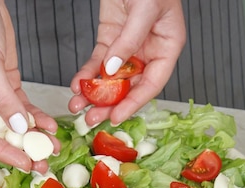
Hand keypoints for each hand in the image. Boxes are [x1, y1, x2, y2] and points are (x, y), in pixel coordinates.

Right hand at [0, 0, 58, 172]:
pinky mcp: (4, 84)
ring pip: (12, 124)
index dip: (3, 152)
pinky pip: (21, 108)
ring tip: (54, 149)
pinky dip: (36, 117)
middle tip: (43, 164)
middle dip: (21, 150)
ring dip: (33, 136)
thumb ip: (2, 97)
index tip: (25, 162)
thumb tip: (18, 128)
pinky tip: (51, 125)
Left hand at [69, 0, 185, 126]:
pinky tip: (76, 85)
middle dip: (108, 105)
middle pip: (129, 87)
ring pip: (111, 79)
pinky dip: (86, 75)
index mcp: (167, 46)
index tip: (116, 117)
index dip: (134, 103)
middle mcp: (148, 50)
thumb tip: (114, 69)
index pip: (152, 83)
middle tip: (90, 120)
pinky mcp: (110, 39)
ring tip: (77, 107)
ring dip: (94, 95)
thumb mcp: (144, 10)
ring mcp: (128, 47)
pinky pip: (97, 63)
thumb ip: (130, 40)